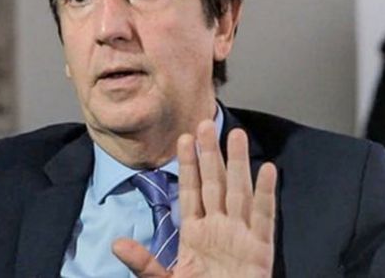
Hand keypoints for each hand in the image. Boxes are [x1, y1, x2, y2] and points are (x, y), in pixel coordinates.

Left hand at [113, 120, 276, 276]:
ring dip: (237, 164)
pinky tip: (268, 169)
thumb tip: (117, 244)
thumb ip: (144, 263)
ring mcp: (240, 236)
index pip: (190, 191)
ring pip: (239, 192)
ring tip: (235, 134)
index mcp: (195, 234)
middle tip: (205, 122)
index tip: (183, 138)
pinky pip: (264, 218)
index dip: (187, 165)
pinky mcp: (260, 250)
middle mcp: (219, 228)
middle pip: (214, 183)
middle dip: (210, 154)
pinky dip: (266, 194)